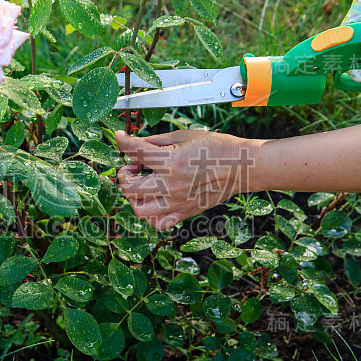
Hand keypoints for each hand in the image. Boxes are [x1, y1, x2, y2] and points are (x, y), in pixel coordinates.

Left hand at [114, 129, 254, 228]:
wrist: (241, 166)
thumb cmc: (216, 147)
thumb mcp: (183, 136)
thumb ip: (155, 141)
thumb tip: (135, 142)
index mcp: (170, 162)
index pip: (134, 151)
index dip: (121, 141)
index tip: (119, 136)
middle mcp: (171, 185)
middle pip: (129, 187)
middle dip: (124, 174)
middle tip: (132, 165)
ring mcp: (177, 202)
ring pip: (139, 209)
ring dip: (133, 196)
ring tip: (141, 185)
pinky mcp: (185, 212)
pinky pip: (158, 223)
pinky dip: (150, 215)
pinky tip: (153, 201)